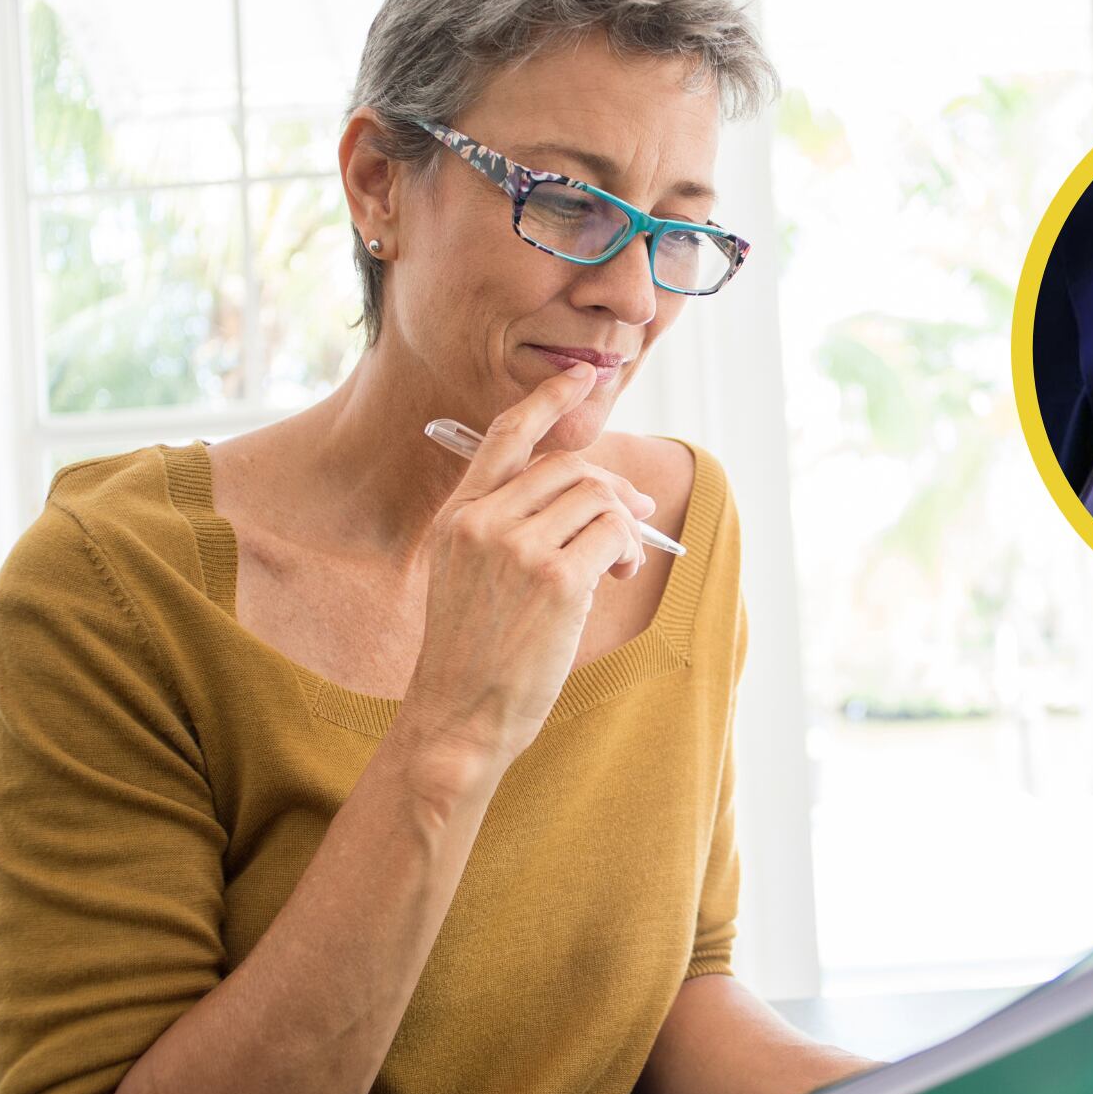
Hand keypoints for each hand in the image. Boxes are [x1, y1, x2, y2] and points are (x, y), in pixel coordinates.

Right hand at [398, 363, 658, 778]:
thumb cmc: (473, 657)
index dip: (547, 401)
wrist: (458, 716)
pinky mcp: (555, 580)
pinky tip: (617, 577)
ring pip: (598, 498)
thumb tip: (600, 494)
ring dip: (623, 527)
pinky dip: (627, 550)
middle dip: (613, 489)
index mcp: (457, 518)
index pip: (503, 437)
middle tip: (635, 520)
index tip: (582, 377)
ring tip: (618, 566)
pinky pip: (613, 535)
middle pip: (569, 468)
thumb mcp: (470, 578)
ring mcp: (516, 548)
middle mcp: (482, 523)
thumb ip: (512, 530)